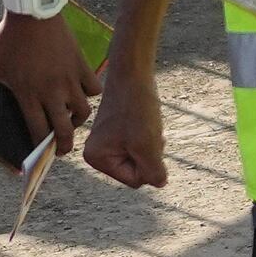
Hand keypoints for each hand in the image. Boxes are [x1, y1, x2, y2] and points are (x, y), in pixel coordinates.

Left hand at [0, 6, 91, 145]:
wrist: (32, 11)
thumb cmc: (7, 38)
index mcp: (28, 95)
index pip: (39, 131)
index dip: (40, 147)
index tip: (39, 152)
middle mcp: (51, 92)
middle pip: (64, 130)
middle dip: (64, 146)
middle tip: (62, 149)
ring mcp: (69, 80)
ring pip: (83, 112)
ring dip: (78, 120)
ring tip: (72, 118)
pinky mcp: (81, 66)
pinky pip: (94, 88)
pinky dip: (90, 94)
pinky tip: (82, 92)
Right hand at [82, 66, 164, 188]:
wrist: (133, 73)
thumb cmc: (137, 108)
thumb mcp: (148, 146)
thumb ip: (154, 172)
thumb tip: (159, 182)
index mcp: (96, 159)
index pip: (134, 180)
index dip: (147, 164)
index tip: (144, 139)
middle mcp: (97, 153)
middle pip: (136, 170)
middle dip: (149, 154)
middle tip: (146, 130)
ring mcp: (107, 142)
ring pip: (141, 158)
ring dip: (150, 144)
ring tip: (145, 124)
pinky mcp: (117, 132)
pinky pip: (140, 145)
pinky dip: (148, 136)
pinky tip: (145, 120)